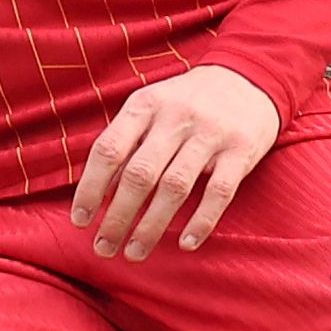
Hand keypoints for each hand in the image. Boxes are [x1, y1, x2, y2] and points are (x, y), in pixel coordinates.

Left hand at [72, 65, 283, 260]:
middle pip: (139, 174)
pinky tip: (185, 244)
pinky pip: (219, 192)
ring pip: (175, 187)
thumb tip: (94, 191)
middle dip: (117, 217)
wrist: (249, 77)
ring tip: (134, 253)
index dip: (90, 187)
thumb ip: (126, 140)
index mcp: (145, 104)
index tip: (80, 220)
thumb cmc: (188, 102)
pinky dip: (201, 221)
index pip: (108, 149)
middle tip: (104, 248)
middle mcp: (176, 116)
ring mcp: (211, 134)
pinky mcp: (241, 150)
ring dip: (151, 226)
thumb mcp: (152, 105)